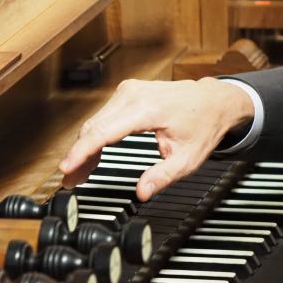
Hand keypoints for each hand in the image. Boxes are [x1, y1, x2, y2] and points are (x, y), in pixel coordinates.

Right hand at [58, 78, 253, 199]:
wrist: (215, 100)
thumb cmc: (203, 124)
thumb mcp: (189, 158)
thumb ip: (163, 176)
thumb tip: (142, 192)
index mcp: (148, 109)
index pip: (103, 132)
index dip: (81, 152)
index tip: (67, 169)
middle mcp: (135, 94)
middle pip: (93, 127)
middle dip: (79, 156)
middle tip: (71, 181)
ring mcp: (130, 90)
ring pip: (95, 122)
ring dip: (85, 147)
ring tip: (81, 173)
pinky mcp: (128, 91)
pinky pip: (103, 115)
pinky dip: (95, 135)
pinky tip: (92, 155)